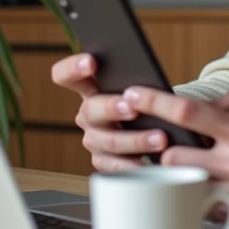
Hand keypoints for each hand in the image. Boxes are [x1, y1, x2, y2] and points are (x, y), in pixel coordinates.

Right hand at [49, 53, 168, 171]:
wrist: (157, 127)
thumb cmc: (146, 101)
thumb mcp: (140, 86)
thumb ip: (136, 81)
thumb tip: (147, 79)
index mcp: (90, 88)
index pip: (66, 75)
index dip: (73, 68)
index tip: (91, 62)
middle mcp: (88, 113)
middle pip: (91, 109)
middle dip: (112, 108)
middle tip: (133, 109)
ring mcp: (94, 139)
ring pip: (109, 141)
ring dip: (136, 140)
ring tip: (161, 138)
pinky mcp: (104, 162)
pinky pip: (117, 166)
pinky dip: (136, 166)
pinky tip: (152, 164)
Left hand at [124, 87, 228, 228]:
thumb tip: (208, 103)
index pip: (188, 113)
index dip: (155, 102)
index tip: (132, 94)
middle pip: (172, 156)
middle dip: (164, 149)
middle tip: (168, 144)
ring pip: (182, 184)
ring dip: (178, 175)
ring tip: (185, 165)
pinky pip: (201, 206)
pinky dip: (197, 196)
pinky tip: (205, 188)